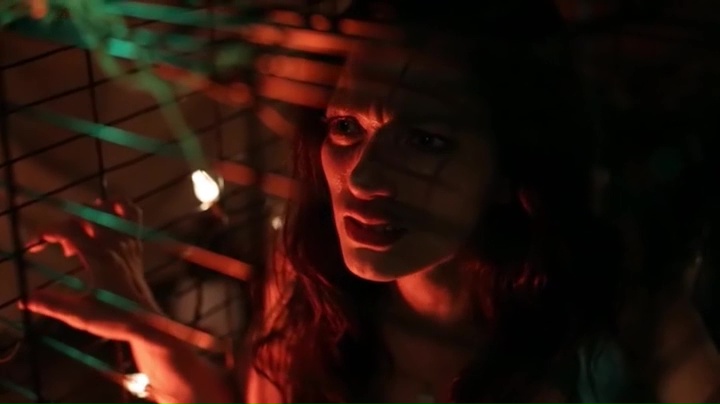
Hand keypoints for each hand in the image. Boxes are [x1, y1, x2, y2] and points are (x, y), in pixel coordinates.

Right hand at [22, 199, 161, 340]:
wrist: (145, 322)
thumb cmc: (113, 319)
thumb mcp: (79, 315)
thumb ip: (52, 305)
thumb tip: (24, 300)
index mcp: (99, 258)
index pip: (68, 230)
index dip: (46, 233)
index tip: (34, 246)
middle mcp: (115, 245)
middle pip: (86, 215)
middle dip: (66, 226)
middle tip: (65, 252)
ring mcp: (128, 242)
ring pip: (111, 208)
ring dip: (91, 214)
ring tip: (83, 234)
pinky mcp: (136, 246)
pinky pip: (132, 214)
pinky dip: (118, 209)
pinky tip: (105, 222)